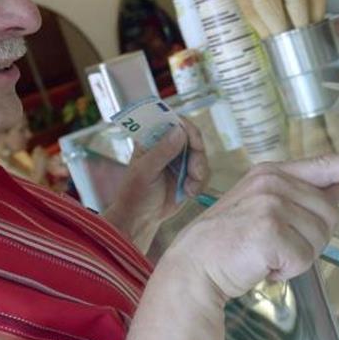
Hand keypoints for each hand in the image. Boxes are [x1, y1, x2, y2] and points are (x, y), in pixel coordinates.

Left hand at [104, 116, 208, 250]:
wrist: (141, 219)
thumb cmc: (135, 193)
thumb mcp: (145, 172)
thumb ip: (162, 151)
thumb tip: (180, 131)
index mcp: (151, 138)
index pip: (172, 120)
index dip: (186, 127)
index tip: (194, 141)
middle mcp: (167, 145)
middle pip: (192, 137)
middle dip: (197, 155)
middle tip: (195, 172)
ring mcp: (179, 159)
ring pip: (200, 155)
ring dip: (199, 171)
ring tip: (189, 187)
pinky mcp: (188, 174)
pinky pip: (204, 171)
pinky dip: (200, 183)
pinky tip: (189, 193)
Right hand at [159, 152, 338, 305]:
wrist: (193, 268)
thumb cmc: (227, 243)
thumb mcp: (261, 208)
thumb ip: (297, 196)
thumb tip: (338, 187)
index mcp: (272, 173)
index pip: (324, 165)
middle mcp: (273, 183)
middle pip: (330, 213)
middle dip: (311, 238)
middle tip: (276, 246)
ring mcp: (271, 205)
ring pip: (320, 238)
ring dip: (298, 257)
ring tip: (265, 255)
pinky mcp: (270, 231)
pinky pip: (304, 259)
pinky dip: (287, 272)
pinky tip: (262, 267)